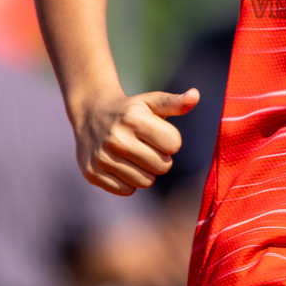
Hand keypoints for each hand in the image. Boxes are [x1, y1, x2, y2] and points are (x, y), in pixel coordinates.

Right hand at [72, 88, 200, 195]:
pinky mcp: (92, 173)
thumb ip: (175, 103)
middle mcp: (116, 138)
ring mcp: (102, 157)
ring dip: (145, 172)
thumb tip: (195, 95)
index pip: (173, 144)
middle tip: (146, 147)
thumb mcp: (151, 101)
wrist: (90, 113)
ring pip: (145, 182)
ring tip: (134, 155)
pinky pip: (126, 190)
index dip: (170, 141)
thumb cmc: (130, 110)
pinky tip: (121, 164)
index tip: (158, 134)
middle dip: (160, 158)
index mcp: (133, 119)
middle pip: (162, 167)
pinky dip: (128, 181)